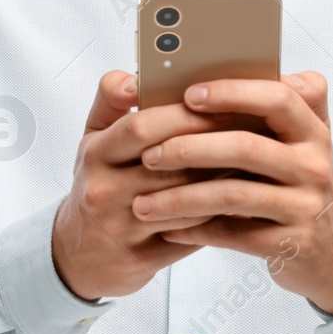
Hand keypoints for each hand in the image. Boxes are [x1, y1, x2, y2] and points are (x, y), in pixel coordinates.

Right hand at [51, 70, 230, 300]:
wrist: (80, 255)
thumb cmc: (98, 184)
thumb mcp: (93, 139)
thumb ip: (111, 100)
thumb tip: (134, 76)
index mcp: (95, 154)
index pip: (140, 127)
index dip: (183, 115)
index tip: (219, 104)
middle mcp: (104, 190)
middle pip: (169, 162)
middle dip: (212, 143)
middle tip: (247, 129)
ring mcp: (123, 227)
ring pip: (186, 199)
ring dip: (223, 179)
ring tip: (251, 160)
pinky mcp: (145, 257)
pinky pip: (191, 232)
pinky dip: (218, 212)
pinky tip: (239, 195)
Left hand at [129, 71, 332, 315]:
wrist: (330, 253)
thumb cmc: (298, 186)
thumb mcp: (302, 142)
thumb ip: (282, 104)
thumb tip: (244, 66)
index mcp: (313, 132)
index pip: (277, 99)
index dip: (233, 92)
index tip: (188, 95)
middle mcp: (314, 166)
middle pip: (245, 147)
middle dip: (189, 148)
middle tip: (149, 154)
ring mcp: (304, 207)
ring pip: (232, 195)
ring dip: (180, 197)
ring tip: (143, 202)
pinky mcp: (290, 245)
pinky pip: (231, 235)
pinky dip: (194, 230)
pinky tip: (167, 228)